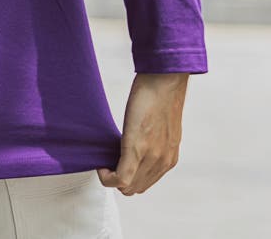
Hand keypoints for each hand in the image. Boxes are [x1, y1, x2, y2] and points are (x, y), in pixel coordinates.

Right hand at [97, 72, 189, 195]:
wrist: (165, 82)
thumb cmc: (161, 96)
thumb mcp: (162, 126)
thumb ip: (155, 140)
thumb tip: (141, 141)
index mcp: (168, 157)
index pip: (145, 182)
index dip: (128, 178)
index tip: (116, 164)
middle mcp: (162, 162)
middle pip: (136, 188)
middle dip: (119, 180)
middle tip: (107, 162)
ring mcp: (151, 157)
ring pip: (128, 187)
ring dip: (113, 179)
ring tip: (105, 162)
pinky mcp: (137, 149)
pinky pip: (122, 178)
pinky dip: (108, 178)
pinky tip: (101, 166)